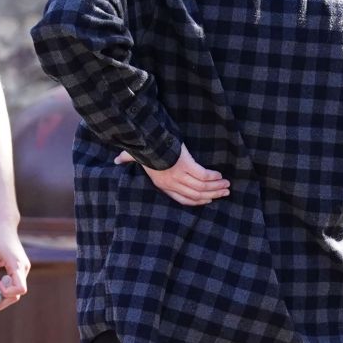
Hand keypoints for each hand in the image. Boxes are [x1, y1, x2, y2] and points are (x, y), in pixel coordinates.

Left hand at [0, 220, 28, 312]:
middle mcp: (24, 269)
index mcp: (18, 264)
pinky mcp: (19, 270)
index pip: (20, 289)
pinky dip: (2, 291)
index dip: (6, 293)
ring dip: (0, 298)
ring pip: (14, 292)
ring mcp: (23, 270)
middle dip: (0, 302)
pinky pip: (13, 286)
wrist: (4, 224)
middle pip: (16, 295)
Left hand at [114, 144, 228, 206]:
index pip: (182, 199)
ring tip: (227, 186)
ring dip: (216, 187)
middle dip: (212, 195)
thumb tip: (116, 160)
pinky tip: (220, 176)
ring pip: (202, 187)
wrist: (147, 140)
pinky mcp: (187, 166)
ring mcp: (180, 176)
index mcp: (162, 185)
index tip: (208, 200)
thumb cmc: (141, 148)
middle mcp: (172, 183)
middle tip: (224, 194)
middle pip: (196, 195)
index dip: (197, 202)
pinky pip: (203, 175)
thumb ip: (127, 159)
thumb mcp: (133, 156)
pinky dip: (213, 177)